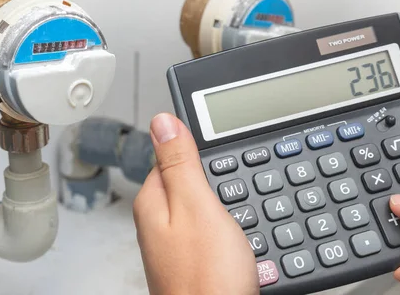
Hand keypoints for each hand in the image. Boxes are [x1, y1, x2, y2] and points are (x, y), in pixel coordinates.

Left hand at [133, 113, 258, 294]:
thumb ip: (180, 162)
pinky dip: (235, 237)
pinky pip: (219, 235)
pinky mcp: (196, 261)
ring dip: (232, 215)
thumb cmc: (205, 279)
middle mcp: (159, 222)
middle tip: (238, 206)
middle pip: (195, 183)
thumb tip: (162, 121)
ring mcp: (177, 244)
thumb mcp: (196, 206)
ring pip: (211, 210)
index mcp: (153, 200)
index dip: (202, 154)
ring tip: (244, 233)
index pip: (173, 156)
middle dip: (223, 188)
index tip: (224, 161)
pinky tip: (245, 249)